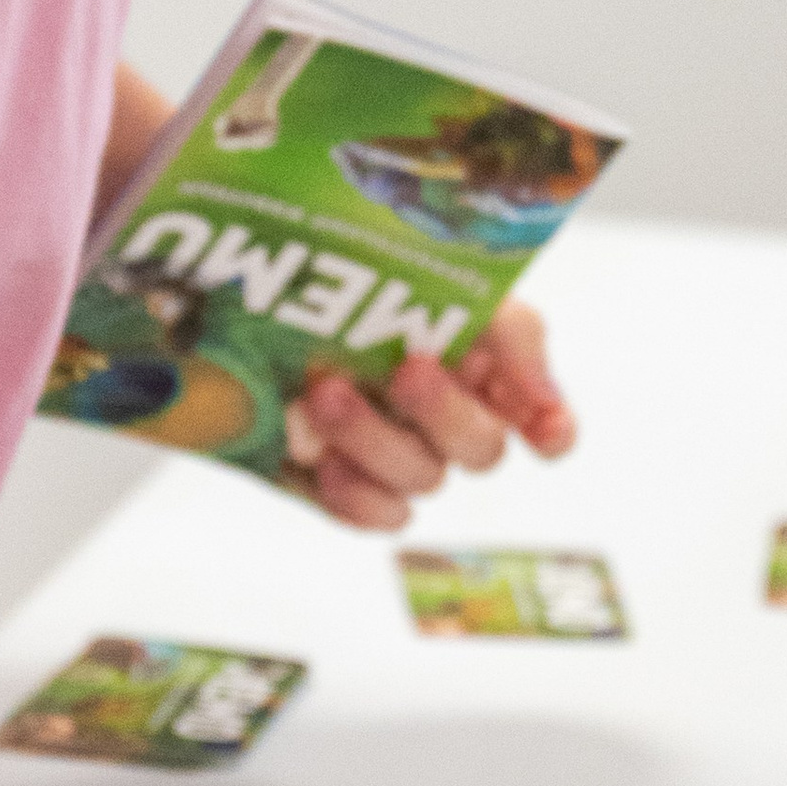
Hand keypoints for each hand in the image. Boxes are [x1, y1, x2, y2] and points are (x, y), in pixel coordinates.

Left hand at [281, 295, 574, 530]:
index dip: (552, 428)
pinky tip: (321, 458)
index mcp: (476, 362)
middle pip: (480, 450)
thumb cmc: (344, 270)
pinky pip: (375, 515)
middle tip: (405, 370)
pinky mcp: (343, 483)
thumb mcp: (436, 270)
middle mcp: (443, 418)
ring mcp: (394, 455)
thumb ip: (506, 329)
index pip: (544, 416)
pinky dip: (354, 493)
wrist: (234, 284)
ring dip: (378, 441)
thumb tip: (544, 403)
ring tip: (327, 394)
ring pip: (421, 480)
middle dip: (444, 412)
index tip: (543, 432)